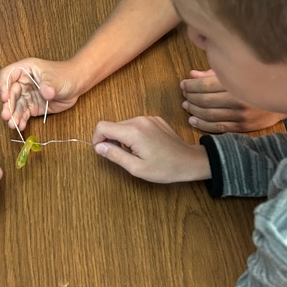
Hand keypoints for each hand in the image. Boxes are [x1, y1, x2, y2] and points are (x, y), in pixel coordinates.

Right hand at [0, 58, 80, 131]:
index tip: (5, 97)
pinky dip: (21, 120)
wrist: (76, 85)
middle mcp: (23, 82)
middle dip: (8, 105)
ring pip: (16, 106)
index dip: (3, 86)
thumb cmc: (65, 75)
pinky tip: (21, 126)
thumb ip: (49, 84)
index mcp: (25, 69)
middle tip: (7, 115)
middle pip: (10, 93)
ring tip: (12, 124)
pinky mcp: (32, 106)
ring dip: (13, 115)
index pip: (7, 75)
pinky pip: (24, 114)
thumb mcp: (56, 78)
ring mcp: (27, 95)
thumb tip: (45, 92)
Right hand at [92, 116, 210, 182]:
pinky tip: (145, 146)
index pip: (102, 126)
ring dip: (123, 138)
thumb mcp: (136, 168)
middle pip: (112, 125)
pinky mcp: (155, 119)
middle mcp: (139, 120)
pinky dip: (134, 134)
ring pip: (124, 125)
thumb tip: (98, 147)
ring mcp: (148, 118)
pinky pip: (136, 124)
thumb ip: (115, 155)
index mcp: (133, 132)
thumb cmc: (164, 168)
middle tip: (121, 156)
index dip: (97, 139)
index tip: (103, 151)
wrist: (189, 161)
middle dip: (111, 140)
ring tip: (135, 152)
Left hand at [181, 69, 286, 132]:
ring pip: (209, 115)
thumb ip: (214, 74)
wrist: (284, 99)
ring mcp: (241, 115)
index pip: (206, 85)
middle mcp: (239, 99)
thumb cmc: (258, 82)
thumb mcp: (237, 73)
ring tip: (186, 106)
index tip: (183, 84)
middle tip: (184, 95)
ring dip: (194, 111)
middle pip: (205, 100)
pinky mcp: (242, 127)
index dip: (191, 85)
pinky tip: (193, 120)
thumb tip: (192, 75)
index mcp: (238, 82)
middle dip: (190, 97)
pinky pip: (217, 128)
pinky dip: (202, 125)